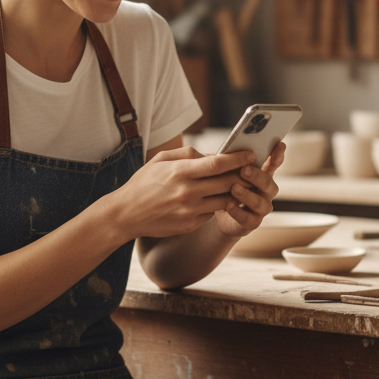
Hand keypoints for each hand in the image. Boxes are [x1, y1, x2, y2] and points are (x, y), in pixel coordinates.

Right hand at [111, 146, 253, 239]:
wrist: (126, 214)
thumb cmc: (144, 183)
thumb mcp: (160, 160)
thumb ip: (187, 154)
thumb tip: (212, 155)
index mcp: (180, 172)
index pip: (217, 163)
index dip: (237, 158)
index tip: (250, 154)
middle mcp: (187, 192)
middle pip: (227, 182)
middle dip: (244, 175)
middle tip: (253, 169)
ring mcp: (190, 211)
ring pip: (225, 200)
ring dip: (236, 192)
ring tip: (242, 184)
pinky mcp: (190, 224)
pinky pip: (212, 213)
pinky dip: (218, 205)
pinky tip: (219, 199)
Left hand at [214, 142, 285, 238]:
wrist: (217, 213)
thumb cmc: (223, 187)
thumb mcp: (224, 172)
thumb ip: (225, 162)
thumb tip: (211, 150)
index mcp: (260, 175)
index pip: (273, 164)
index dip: (277, 155)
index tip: (280, 144)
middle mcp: (265, 192)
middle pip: (268, 183)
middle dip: (257, 176)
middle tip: (244, 169)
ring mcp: (260, 208)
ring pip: (261, 203)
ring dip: (248, 195)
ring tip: (234, 188)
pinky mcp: (251, 223)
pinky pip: (248, 219)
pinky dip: (238, 212)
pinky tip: (229, 205)